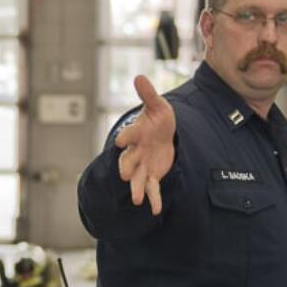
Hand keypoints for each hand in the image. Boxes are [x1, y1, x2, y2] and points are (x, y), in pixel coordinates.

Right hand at [114, 75, 175, 214]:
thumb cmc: (159, 120)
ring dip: (135, 188)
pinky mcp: (151, 175)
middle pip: (128, 160)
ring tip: (136, 199)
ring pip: (136, 178)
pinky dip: (153, 199)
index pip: (129, 135)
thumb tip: (139, 76)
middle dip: (126, 167)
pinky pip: (151, 188)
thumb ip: (148, 94)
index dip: (126, 137)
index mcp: (136, 134)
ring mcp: (142, 165)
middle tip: (123, 174)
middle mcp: (136, 152)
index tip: (121, 140)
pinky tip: (155, 210)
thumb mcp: (158, 106)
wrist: (165, 135)